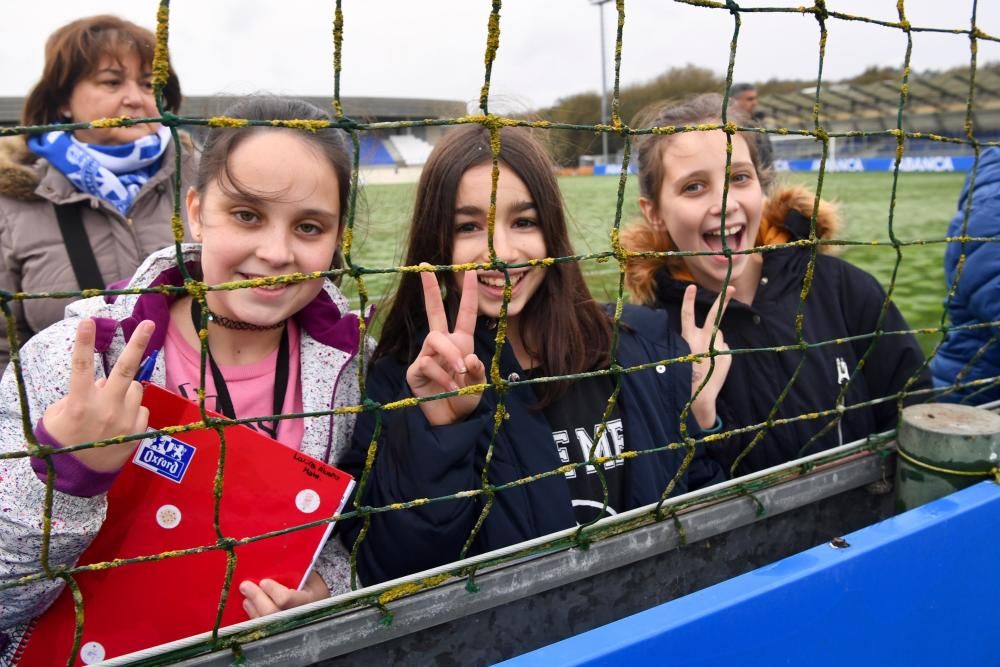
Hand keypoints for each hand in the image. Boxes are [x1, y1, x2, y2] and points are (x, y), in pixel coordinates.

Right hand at [42, 319, 154, 471]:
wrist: (79, 474)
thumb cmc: (64, 438)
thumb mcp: (59, 414)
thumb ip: (80, 393)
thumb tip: (103, 381)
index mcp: (80, 403)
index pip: (81, 367)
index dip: (84, 342)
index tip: (87, 320)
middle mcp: (105, 409)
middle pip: (126, 369)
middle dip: (138, 343)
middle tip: (148, 323)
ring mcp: (125, 420)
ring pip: (134, 388)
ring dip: (125, 390)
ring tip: (110, 406)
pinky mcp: (138, 431)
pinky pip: (141, 408)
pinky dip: (132, 409)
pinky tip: (120, 421)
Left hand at [240, 571, 328, 618]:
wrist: (319, 603)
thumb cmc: (313, 587)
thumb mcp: (311, 577)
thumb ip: (295, 573)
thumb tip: (275, 564)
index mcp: (308, 601)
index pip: (286, 599)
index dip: (273, 591)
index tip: (264, 582)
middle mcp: (297, 616)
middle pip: (271, 612)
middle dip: (257, 598)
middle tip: (245, 586)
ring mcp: (287, 626)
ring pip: (264, 622)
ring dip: (252, 607)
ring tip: (246, 595)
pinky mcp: (277, 630)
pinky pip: (261, 626)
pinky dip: (253, 615)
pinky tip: (249, 604)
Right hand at [406, 268, 485, 425]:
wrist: (450, 422)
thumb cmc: (465, 399)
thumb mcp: (479, 386)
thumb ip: (477, 371)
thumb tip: (469, 357)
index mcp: (462, 342)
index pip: (465, 314)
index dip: (469, 293)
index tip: (471, 270)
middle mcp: (443, 345)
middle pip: (435, 311)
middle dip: (430, 290)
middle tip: (425, 267)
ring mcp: (427, 355)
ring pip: (435, 338)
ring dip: (450, 354)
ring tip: (460, 372)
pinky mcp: (415, 370)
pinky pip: (427, 362)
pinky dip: (442, 374)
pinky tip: (448, 386)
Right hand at [680, 285, 732, 429]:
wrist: (699, 395)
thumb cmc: (689, 373)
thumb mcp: (688, 353)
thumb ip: (703, 340)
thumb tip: (718, 335)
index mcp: (689, 338)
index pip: (688, 315)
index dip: (688, 300)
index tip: (692, 286)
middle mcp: (704, 339)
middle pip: (714, 316)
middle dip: (723, 300)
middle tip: (732, 288)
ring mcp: (717, 345)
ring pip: (719, 336)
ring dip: (715, 342)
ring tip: (708, 360)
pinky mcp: (727, 354)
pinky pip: (724, 348)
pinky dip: (721, 354)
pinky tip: (715, 365)